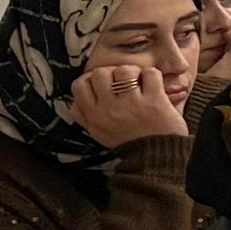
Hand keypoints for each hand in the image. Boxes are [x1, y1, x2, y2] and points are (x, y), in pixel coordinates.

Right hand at [70, 62, 188, 145]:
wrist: (156, 159)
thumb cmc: (128, 142)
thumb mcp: (99, 133)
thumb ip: (85, 116)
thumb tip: (74, 100)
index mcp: (94, 117)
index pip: (79, 86)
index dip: (91, 78)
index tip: (103, 83)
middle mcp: (109, 109)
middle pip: (100, 73)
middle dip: (112, 73)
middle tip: (122, 82)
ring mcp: (132, 104)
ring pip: (124, 70)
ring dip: (134, 72)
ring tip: (139, 82)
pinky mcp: (154, 100)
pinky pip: (149, 73)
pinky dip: (152, 76)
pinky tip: (154, 86)